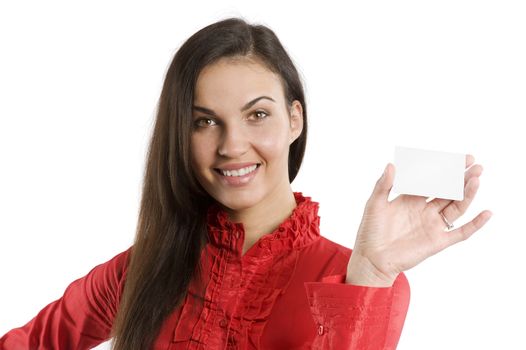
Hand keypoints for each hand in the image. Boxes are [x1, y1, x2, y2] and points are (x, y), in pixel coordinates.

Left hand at [346, 154, 492, 286]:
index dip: (444, 169)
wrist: (371, 259)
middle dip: (461, 178)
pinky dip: (475, 224)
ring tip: (477, 179)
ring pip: (456, 207)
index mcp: (411, 198)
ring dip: (468, 194)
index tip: (457, 158)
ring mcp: (433, 225)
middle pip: (448, 191)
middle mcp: (424, 210)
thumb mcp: (374, 204)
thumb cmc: (370, 232)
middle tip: (475, 165)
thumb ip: (383, 185)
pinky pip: (461, 233)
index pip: (432, 180)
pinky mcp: (438, 242)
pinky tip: (487, 213)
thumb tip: (391, 164)